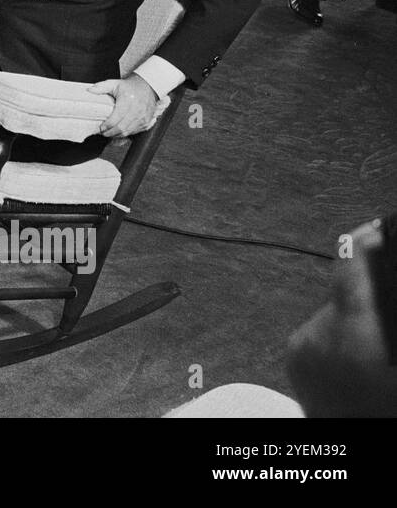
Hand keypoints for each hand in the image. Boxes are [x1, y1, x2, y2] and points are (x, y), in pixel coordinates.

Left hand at [88, 73, 161, 137]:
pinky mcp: (146, 121)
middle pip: (121, 128)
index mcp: (127, 102)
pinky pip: (135, 132)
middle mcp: (136, 111)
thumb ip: (101, 87)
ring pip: (128, 132)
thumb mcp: (114, 83)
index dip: (106, 126)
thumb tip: (89, 90)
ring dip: (117, 135)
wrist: (148, 87)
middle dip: (110, 133)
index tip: (100, 128)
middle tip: (103, 133)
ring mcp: (143, 117)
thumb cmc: (129, 86)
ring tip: (109, 133)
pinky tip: (119, 132)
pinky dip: (126, 133)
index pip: (115, 119)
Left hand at [287, 220, 396, 416]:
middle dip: (370, 300)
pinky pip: (320, 334)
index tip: (375, 229)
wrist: (350, 451)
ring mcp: (302, 348)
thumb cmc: (382, 408)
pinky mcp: (293, 360)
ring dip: (357, 324)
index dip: (365, 241)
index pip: (352, 266)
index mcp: (354, 334)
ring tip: (377, 355)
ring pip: (335, 315)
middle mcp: (319, 334)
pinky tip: (357, 362)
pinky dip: (339, 339)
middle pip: (347, 294)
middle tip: (386, 326)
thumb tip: (385, 293)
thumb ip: (389, 316)